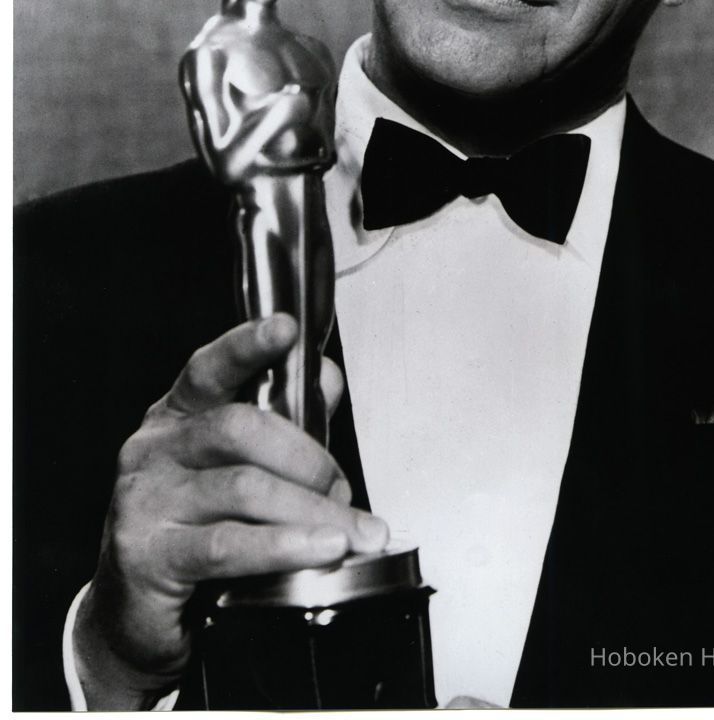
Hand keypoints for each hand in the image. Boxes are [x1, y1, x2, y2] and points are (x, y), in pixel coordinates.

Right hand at [73, 315, 387, 709]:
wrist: (132, 615)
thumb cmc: (195, 529)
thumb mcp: (239, 467)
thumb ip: (286, 419)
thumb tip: (327, 375)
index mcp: (177, 416)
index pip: (209, 369)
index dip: (246, 345)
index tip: (285, 327)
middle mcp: (154, 449)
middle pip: (240, 429)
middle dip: (309, 459)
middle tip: (345, 492)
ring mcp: (146, 500)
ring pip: (243, 488)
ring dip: (310, 510)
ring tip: (351, 532)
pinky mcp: (148, 555)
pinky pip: (228, 544)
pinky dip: (283, 546)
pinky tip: (319, 549)